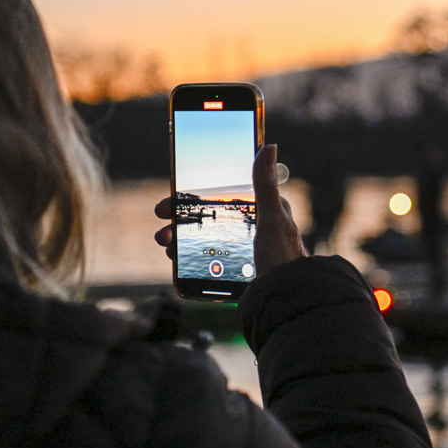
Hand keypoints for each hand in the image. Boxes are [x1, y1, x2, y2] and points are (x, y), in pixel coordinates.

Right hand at [154, 144, 306, 275]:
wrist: (287, 301)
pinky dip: (188, 260)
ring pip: (202, 240)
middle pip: (207, 219)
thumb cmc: (283, 259)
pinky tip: (177, 263)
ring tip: (166, 246)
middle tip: (161, 228)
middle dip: (179, 221)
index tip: (170, 199)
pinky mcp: (235, 271)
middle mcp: (250, 229)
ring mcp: (241, 251)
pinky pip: (206, 262)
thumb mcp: (271, 219)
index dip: (191, 197)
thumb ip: (264, 185)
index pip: (219, 196)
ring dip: (179, 240)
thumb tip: (269, 146)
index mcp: (260, 211)